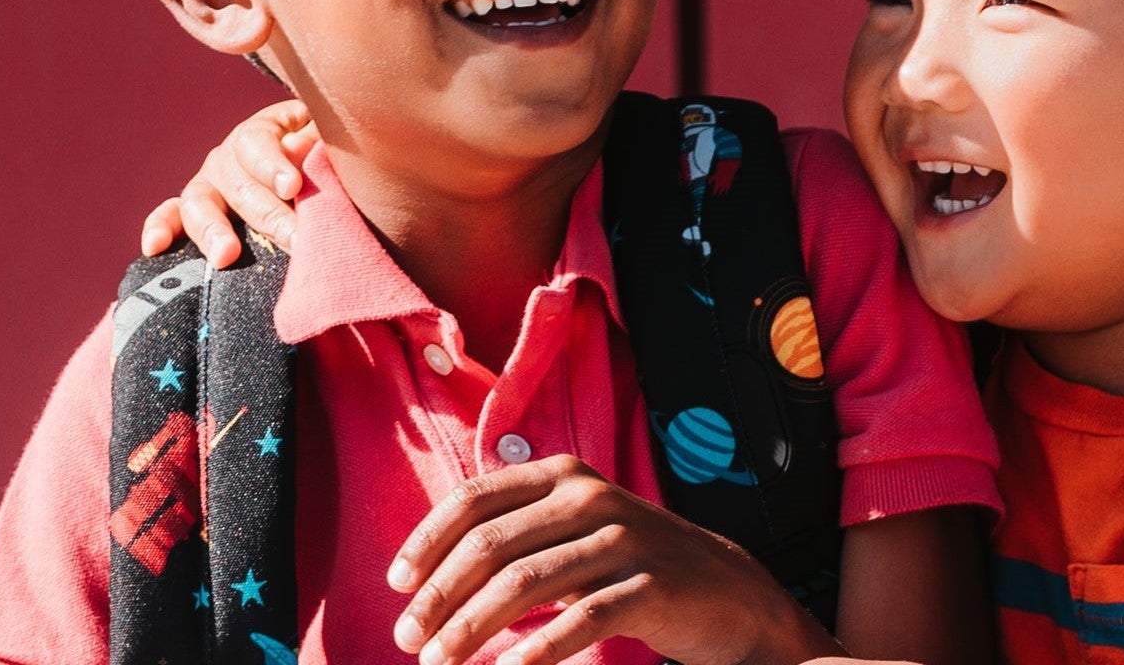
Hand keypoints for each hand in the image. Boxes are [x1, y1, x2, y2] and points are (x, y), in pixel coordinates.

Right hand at [135, 99, 316, 266]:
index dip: (272, 164)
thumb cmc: (327, 159)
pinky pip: (170, 217)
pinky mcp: (196, 214)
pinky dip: (160, 229)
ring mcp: (208, 187)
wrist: (315, 180)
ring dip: (212, 230)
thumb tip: (295, 147)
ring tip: (227, 255)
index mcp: (261, 132)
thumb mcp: (329, 141)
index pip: (257, 143)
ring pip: (200, 204)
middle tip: (295, 239)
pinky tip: (154, 248)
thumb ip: (318, 140)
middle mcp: (228, 158)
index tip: (293, 186)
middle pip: (237, 184)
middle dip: (268, 215)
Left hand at [386, 455, 835, 664]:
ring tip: (441, 663)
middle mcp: (590, 498)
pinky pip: (580, 620)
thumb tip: (425, 576)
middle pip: (491, 546)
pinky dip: (536, 650)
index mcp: (562, 476)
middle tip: (409, 640)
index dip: (427, 542)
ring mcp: (623, 540)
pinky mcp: (651, 586)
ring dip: (471, 629)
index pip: (475, 500)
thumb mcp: (572, 531)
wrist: (727, 591)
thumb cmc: (629, 565)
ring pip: (525, 584)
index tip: (396, 586)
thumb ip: (514, 535)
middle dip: (439, 597)